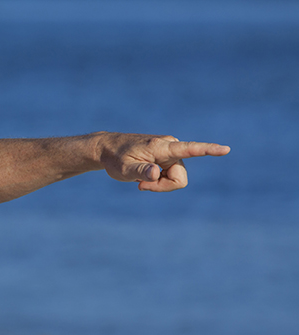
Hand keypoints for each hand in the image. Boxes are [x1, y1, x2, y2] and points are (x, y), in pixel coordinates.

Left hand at [97, 133, 229, 191]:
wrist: (108, 149)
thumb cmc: (115, 159)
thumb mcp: (123, 169)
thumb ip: (140, 171)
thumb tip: (155, 173)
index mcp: (161, 147)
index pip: (189, 148)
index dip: (208, 150)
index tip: (225, 149)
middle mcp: (170, 147)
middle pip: (179, 179)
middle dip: (163, 187)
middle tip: (141, 186)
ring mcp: (170, 152)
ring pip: (176, 179)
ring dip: (159, 185)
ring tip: (140, 180)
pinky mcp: (168, 157)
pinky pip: (171, 176)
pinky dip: (158, 181)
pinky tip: (144, 177)